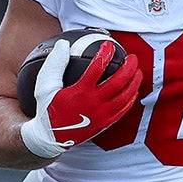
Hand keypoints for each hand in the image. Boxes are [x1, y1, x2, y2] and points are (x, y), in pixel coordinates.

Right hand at [20, 39, 141, 157]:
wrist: (50, 138)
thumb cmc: (48, 108)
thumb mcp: (44, 85)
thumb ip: (55, 64)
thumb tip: (63, 44)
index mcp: (80, 92)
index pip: (97, 67)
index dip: (105, 53)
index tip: (109, 45)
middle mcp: (94, 103)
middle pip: (119, 81)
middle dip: (129, 67)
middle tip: (132, 57)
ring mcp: (102, 114)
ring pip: (125, 96)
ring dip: (134, 82)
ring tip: (137, 71)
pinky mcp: (105, 123)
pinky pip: (123, 109)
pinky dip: (130, 98)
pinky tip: (132, 91)